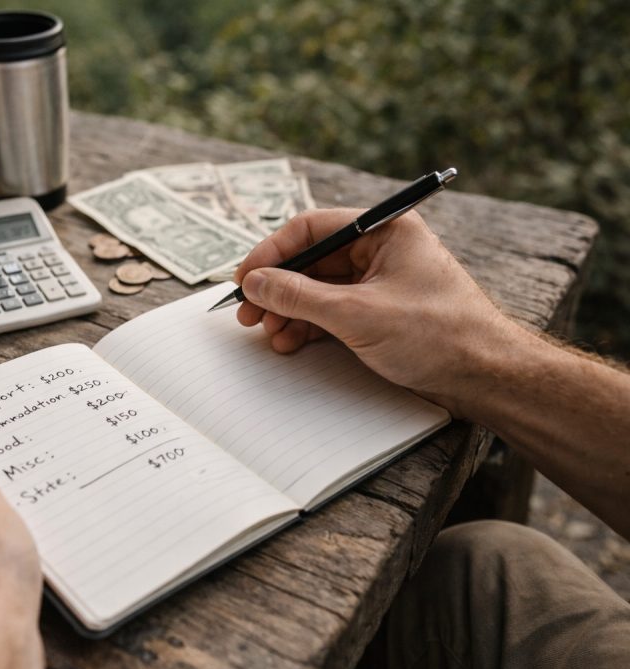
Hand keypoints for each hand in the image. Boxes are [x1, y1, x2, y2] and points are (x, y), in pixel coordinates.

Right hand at [234, 208, 521, 416]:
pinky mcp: (379, 312)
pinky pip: (332, 311)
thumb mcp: (357, 314)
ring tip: (269, 334)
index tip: (246, 278)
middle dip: (278, 289)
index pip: (312, 228)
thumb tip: (255, 282)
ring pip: (318, 289)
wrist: (486, 376)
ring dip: (289, 311)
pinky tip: (290, 343)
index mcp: (384, 231)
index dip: (273, 252)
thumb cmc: (437, 335)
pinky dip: (308, 326)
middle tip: (248, 313)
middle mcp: (381, 250)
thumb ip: (299, 296)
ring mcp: (379, 283)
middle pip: (311, 261)